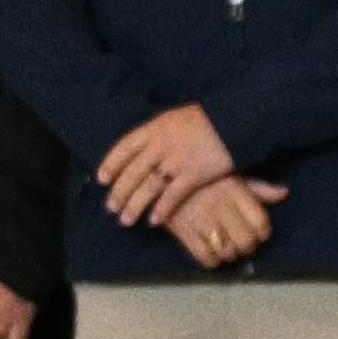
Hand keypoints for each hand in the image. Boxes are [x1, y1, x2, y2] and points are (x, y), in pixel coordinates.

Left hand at [97, 104, 237, 229]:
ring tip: (126, 220)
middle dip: (120, 191)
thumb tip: (146, 146)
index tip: (102, 180)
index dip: (111, 164)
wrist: (236, 120)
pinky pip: (172, 195)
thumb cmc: (209, 119)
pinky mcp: (194, 174)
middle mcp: (161, 144)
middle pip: (133, 171)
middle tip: (111, 207)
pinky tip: (154, 220)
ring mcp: (176, 160)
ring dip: (134, 205)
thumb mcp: (177, 118)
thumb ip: (159, 134)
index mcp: (155, 128)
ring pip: (148, 187)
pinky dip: (162, 209)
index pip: (124, 147)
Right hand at [166, 173, 285, 269]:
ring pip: (227, 251)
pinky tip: (213, 255)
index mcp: (234, 190)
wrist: (161, 176)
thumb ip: (258, 188)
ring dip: (231, 255)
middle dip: (248, 247)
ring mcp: (201, 219)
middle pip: (246, 241)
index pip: (260, 221)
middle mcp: (220, 206)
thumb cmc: (203, 177)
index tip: (260, 234)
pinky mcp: (183, 231)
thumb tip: (284, 193)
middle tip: (243, 245)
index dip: (263, 234)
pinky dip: (213, 261)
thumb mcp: (231, 175)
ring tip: (228, 249)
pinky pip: (205, 257)